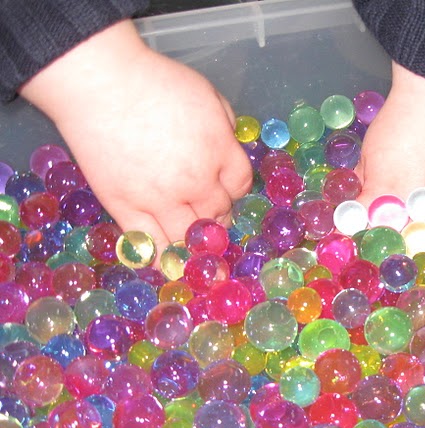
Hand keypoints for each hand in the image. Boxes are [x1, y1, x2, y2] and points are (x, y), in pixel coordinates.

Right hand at [20, 20, 251, 252]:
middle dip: (218, 214)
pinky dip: (163, 259)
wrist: (99, 83)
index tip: (226, 186)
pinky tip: (169, 264)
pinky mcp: (125, 208)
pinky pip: (149, 246)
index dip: (235, 187)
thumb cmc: (154, 81)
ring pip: (189, 237)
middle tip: (209, 213)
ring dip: (196, 241)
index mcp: (218, 151)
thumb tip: (230, 146)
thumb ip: (225, 125)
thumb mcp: (207, 94)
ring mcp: (159, 199)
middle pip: (218, 214)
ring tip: (193, 239)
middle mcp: (195, 181)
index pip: (240, 184)